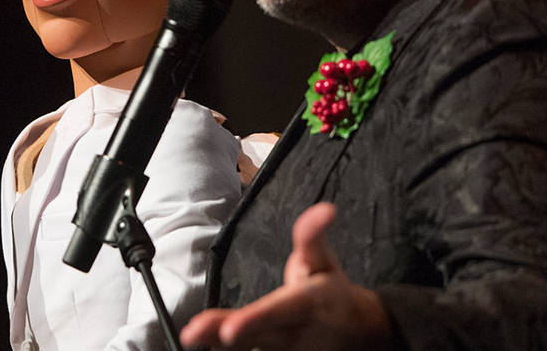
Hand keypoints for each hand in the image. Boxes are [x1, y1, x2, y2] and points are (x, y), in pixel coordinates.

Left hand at [179, 203, 391, 350]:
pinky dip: (223, 349)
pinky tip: (201, 343)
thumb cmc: (331, 291)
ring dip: (215, 341)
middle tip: (193, 333)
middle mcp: (293, 332)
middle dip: (221, 334)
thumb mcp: (324, 260)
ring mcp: (284, 349)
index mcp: (306, 304)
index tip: (229, 328)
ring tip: (190, 336)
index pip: (278, 311)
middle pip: (254, 333)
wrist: (356, 331)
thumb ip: (313, 235)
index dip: (254, 319)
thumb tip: (325, 209)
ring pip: (248, 346)